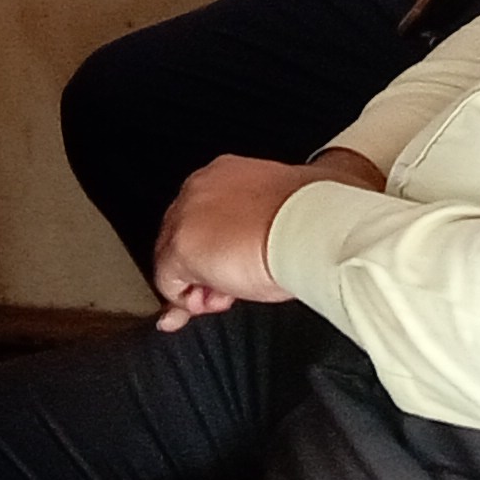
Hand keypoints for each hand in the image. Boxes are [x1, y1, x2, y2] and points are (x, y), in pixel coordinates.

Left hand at [150, 149, 377, 330]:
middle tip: (228, 289)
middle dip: (203, 267)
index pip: (207, 214)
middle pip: (186, 235)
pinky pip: (167, 281)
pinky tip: (205, 305)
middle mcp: (200, 188)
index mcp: (227, 174)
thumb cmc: (312, 222)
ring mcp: (186, 217)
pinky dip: (183, 300)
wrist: (312, 228)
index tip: (233, 265)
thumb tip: (263, 248)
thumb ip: (263, 228)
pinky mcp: (181, 248)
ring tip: (224, 298)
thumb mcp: (285, 220)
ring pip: (174, 257)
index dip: (218, 247)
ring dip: (195, 284)